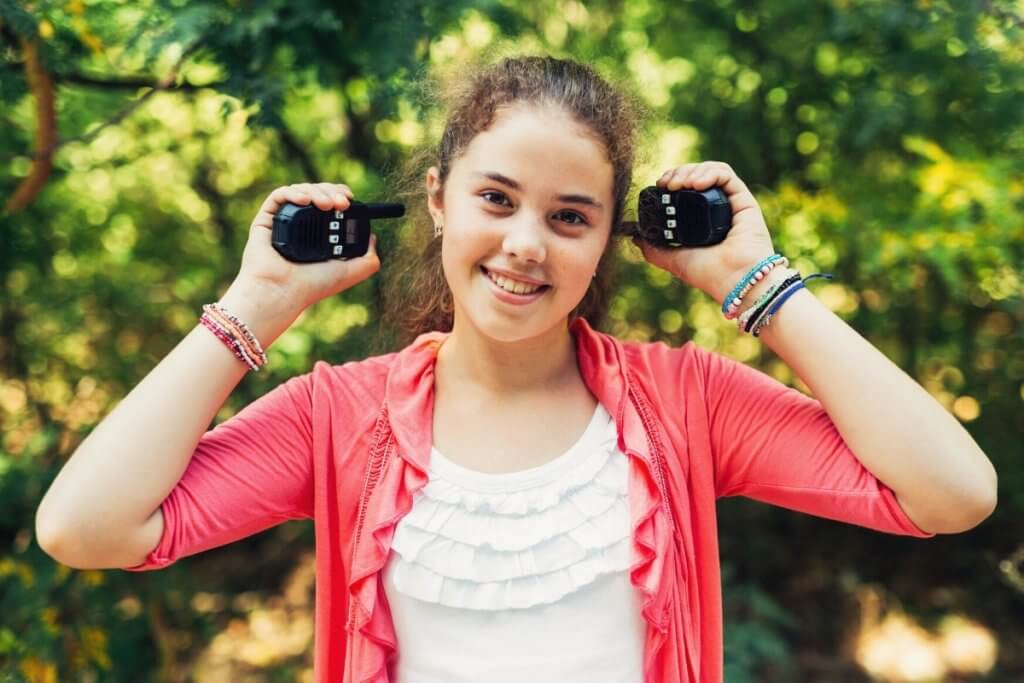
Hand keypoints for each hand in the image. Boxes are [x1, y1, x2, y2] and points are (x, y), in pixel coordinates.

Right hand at [235, 182, 381, 310]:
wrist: (284, 291)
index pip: (330, 204)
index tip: (349, 198)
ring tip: (326, 204)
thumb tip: (373, 238)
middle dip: (331, 192)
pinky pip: (279, 196)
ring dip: (317, 191)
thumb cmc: (313, 285)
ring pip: (300, 191)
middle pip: (317, 193)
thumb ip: (369, 259)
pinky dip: (294, 192)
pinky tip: (305, 200)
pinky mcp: (265, 220)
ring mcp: (283, 222)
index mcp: (318, 235)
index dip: (340, 195)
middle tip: (342, 202)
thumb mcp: (351, 272)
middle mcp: (301, 226)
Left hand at [631, 161, 776, 304]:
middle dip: (679, 172)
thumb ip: (654, 249)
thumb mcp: (673, 260)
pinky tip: (695, 184)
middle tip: (667, 183)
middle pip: (697, 176)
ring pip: (711, 171)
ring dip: (692, 170)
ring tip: (680, 183)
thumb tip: (635, 237)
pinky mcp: (745, 200)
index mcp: (702, 220)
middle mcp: (717, 209)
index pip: (686, 189)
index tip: (660, 185)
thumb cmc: (708, 274)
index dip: (672, 180)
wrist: (734, 279)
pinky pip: (727, 175)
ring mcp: (731, 204)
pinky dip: (710, 173)